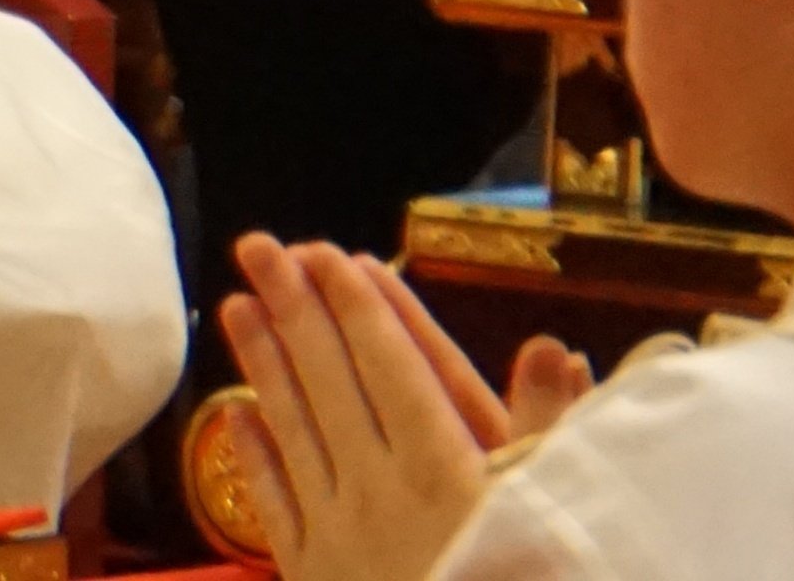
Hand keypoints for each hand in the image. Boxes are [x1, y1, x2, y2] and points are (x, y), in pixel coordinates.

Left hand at [210, 231, 519, 580]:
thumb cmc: (528, 573)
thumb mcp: (558, 510)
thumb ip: (552, 429)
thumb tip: (553, 347)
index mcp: (448, 472)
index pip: (392, 366)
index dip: (358, 307)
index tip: (327, 254)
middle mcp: (385, 494)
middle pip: (332, 383)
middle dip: (295, 309)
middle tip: (260, 246)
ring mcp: (344, 536)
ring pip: (294, 431)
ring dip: (264, 365)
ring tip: (235, 305)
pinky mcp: (319, 577)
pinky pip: (278, 506)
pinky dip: (257, 455)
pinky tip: (238, 415)